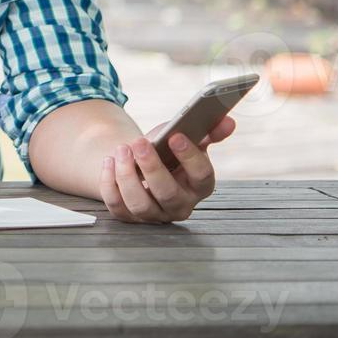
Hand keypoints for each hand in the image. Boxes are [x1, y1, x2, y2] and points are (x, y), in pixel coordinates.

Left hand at [99, 115, 235, 223]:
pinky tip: (109, 160)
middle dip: (152, 167)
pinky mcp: (129, 216)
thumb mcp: (186, 137)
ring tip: (121, 149)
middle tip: (139, 142)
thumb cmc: (167, 151)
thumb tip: (227, 121)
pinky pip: (117, 206)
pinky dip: (109, 183)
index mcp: (199, 185)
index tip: (176, 136)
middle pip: (168, 194)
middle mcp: (180, 204)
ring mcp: (154, 214)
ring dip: (127, 176)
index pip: (202, 176)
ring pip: (140, 204)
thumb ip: (207, 131)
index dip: (190, 157)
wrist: (141, 163)